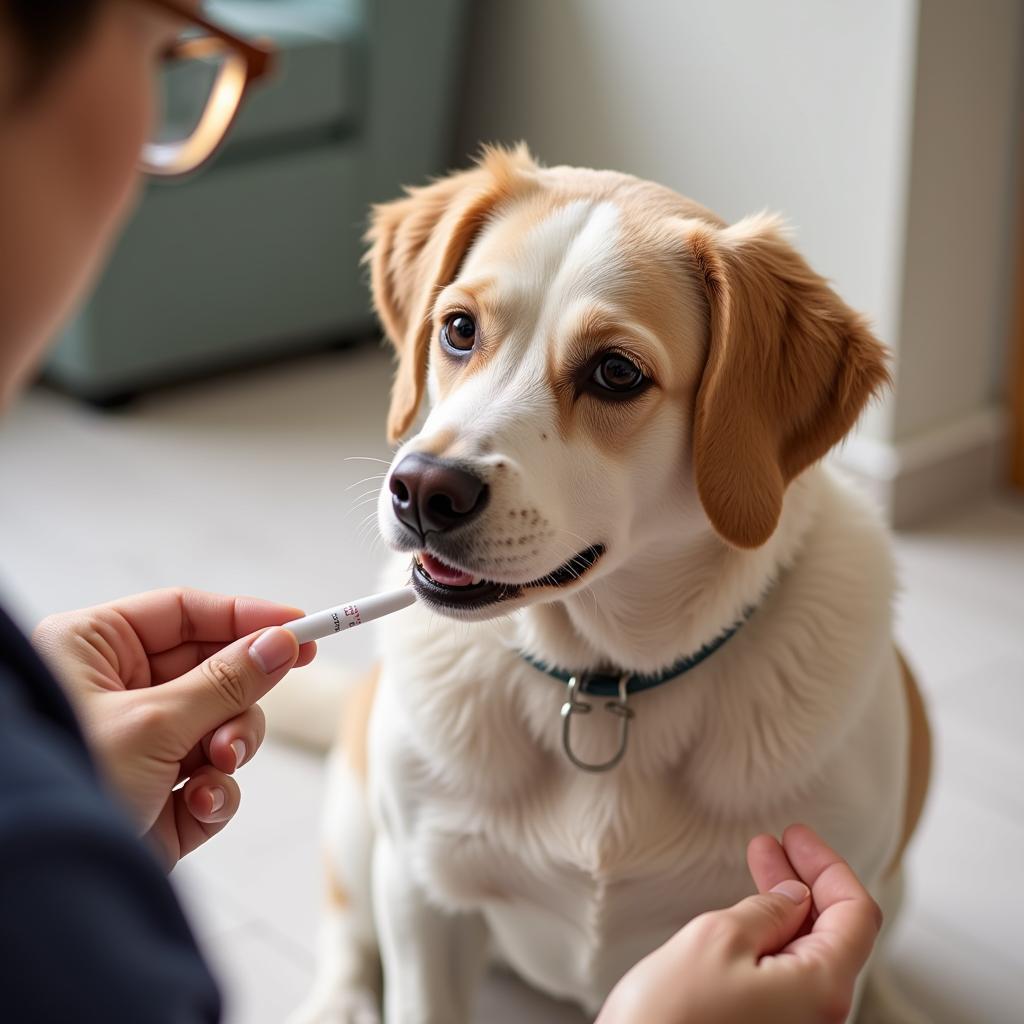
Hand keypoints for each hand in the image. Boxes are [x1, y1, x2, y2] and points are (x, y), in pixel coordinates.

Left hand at [32, 588, 315, 868]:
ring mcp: (141, 748)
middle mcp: (115, 694)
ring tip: (220, 762)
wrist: (46, 894)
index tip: (298, 625)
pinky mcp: (161, 799)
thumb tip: (281, 644)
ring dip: (232, 743)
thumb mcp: (152, 722)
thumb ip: (225, 680)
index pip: (183, 614)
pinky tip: (198, 803)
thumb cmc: (69, 786)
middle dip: (240, 691)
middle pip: (212, 669)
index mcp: (92, 652)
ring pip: (222, 725)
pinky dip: (217, 791)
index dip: (243, 616)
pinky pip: (214, 779)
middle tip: (286, 676)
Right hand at [596, 825, 882, 1023]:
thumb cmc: (671, 1018)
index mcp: (821, 988)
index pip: (854, 913)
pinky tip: (752, 916)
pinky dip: (775, 934)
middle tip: (777, 843)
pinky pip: (789, 976)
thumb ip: (766, 912)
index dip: (827, 866)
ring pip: (810, 953)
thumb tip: (794, 898)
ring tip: (760, 867)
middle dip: (806, 880)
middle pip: (835, 933)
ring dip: (787, 904)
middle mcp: (820, 1015)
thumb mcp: (718, 939)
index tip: (796, 835)